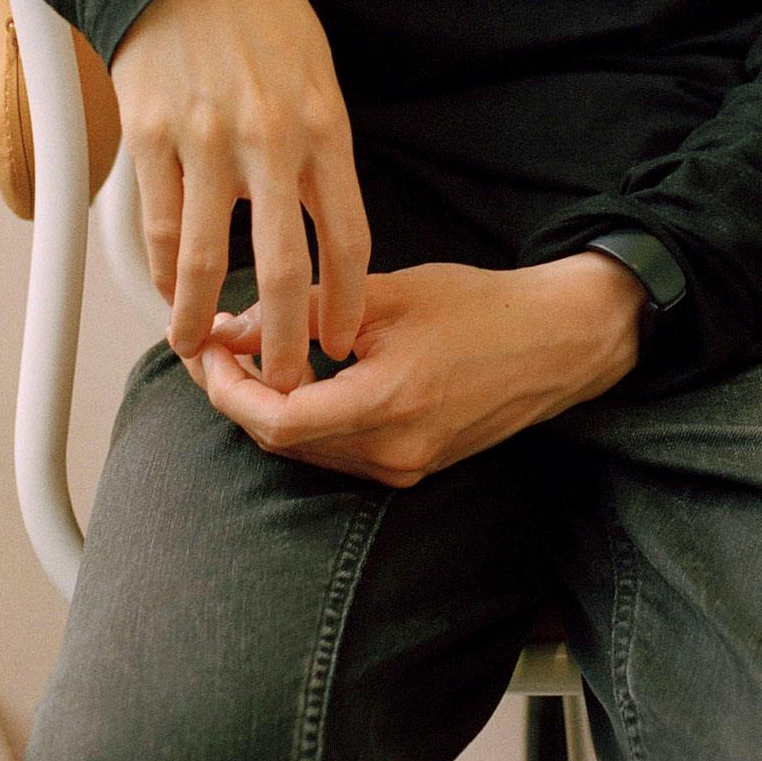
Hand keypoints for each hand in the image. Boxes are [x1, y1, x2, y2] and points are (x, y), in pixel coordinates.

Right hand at [107, 0, 370, 395]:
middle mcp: (270, 141)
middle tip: (284, 384)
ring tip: (201, 351)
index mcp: (323, 126)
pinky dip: (158, 270)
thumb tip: (315, 227)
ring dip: (199, 320)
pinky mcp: (151, 135)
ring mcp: (206, 140)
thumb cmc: (259, 14)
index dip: (346, 304)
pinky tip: (165, 289)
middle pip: (282, 272)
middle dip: (283, 344)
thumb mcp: (316, 76)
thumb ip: (318, 151)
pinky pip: (154, 224)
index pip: (347, 240)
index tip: (340, 341)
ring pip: (200, 262)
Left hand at [183, 257, 648, 487]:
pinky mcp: (413, 466)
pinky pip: (337, 452)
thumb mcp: (390, 294)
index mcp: (388, 404)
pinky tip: (295, 377)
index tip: (207, 349)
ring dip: (267, 409)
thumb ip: (310, 312)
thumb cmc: (479, 307)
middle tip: (211, 349)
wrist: (554, 343)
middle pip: (284, 442)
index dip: (229, 389)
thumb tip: (237, 327)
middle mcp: (393, 451)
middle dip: (237, 397)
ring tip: (244, 357)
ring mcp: (404, 467)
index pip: (278, 421)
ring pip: (307, 451)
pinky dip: (305, 418)